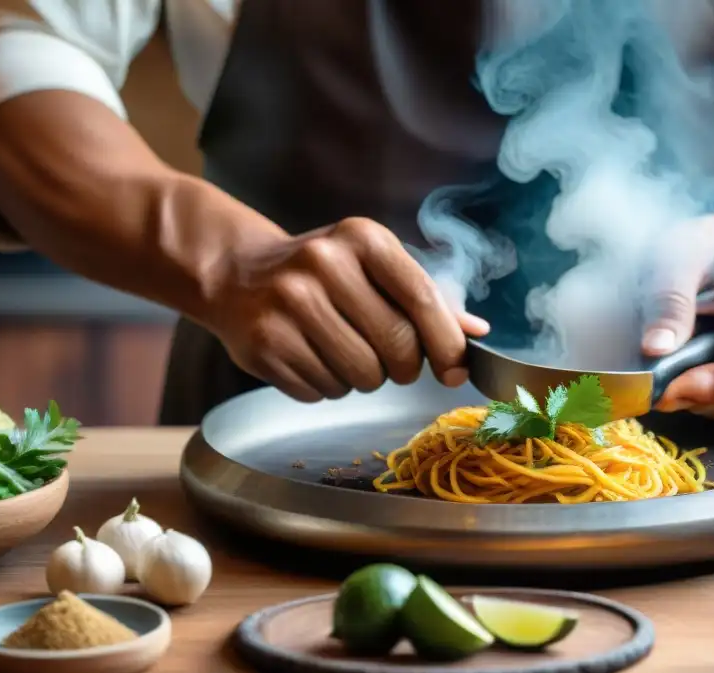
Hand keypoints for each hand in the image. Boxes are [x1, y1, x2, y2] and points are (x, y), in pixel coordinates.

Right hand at [206, 217, 488, 401]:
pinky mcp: (264, 344)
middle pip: (397, 347)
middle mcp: (323, 264)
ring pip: (362, 377)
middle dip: (404, 368)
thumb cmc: (323, 273)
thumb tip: (478, 332)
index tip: (456, 371)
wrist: (235, 274)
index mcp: (362, 239)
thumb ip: (425, 298)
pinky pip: (323, 391)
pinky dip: (328, 387)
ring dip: (364, 379)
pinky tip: (312, 358)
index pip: (421, 299)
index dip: (446, 344)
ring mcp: (289, 304)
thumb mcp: (373, 267)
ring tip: (344, 352)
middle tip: (391, 362)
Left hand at [641, 211, 713, 418]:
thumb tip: (655, 349)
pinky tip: (686, 380)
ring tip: (670, 382)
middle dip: (705, 400)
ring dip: (708, 404)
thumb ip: (669, 302)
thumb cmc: (700, 246)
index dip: (712, 388)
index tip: (666, 392)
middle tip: (658, 391)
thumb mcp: (677, 260)